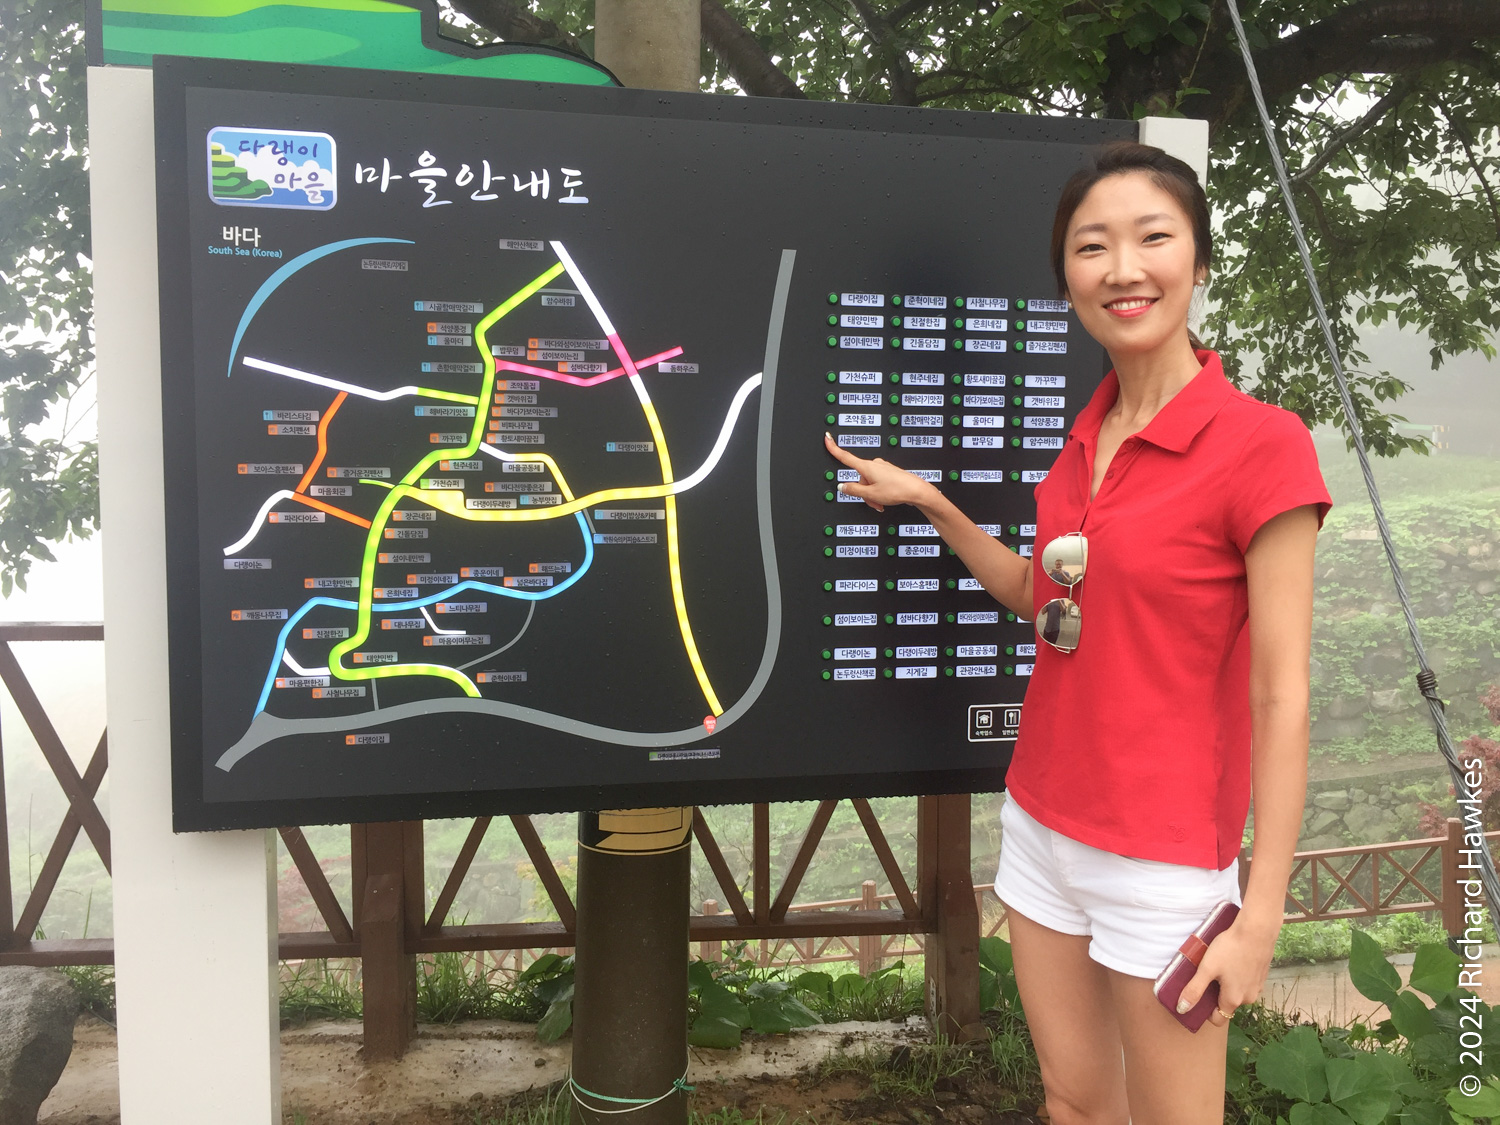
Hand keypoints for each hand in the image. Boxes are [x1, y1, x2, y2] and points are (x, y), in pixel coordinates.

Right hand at [823, 433, 939, 513]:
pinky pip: (878, 482)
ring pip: (869, 482)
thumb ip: (854, 490)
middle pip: (859, 479)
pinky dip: (879, 492)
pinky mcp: (889, 472)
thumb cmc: (897, 490)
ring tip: (881, 502)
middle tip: (873, 501)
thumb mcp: (871, 494)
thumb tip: (843, 486)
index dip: (834, 448)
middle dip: (864, 491)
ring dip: (872, 494)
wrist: (916, 491)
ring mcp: (882, 467)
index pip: (845, 457)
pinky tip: (886, 499)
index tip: (827, 437)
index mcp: (867, 467)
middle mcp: (874, 464)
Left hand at [1177, 913, 1277, 1028]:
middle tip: (1206, 974)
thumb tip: (1182, 1009)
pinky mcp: (1261, 976)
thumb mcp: (1207, 968)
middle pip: (1227, 1005)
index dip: (1206, 1012)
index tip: (1198, 995)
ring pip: (1237, 992)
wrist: (1256, 930)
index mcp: (1234, 999)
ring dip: (1226, 984)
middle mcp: (1248, 998)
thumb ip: (1194, 990)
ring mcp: (1257, 987)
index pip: (1219, 1019)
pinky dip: (1237, 976)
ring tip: (1218, 965)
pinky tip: (1231, 960)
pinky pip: (1245, 982)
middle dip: (1215, 994)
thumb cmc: (1230, 948)